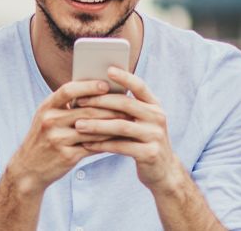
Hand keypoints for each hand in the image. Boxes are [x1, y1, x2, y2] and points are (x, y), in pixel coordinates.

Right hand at [6, 79, 117, 190]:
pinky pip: (93, 146)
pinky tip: (119, 139)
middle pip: (86, 110)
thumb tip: (96, 92)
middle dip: (110, 108)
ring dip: (113, 125)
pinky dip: (107, 142)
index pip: (68, 90)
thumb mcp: (47, 118)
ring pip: (93, 130)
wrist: (28, 168)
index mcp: (46, 107)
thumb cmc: (44, 138)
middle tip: (128, 105)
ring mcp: (58, 139)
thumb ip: (66, 105)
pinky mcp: (67, 156)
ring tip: (128, 121)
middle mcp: (50, 121)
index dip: (88, 86)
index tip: (106, 84)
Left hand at [73, 67, 180, 188]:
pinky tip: (86, 144)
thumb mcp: (141, 121)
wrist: (163, 171)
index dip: (125, 77)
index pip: (140, 86)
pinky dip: (101, 145)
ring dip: (97, 125)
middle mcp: (157, 118)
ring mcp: (155, 136)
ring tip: (77, 125)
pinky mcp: (149, 153)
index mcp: (154, 106)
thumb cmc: (143, 141)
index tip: (107, 69)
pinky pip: (120, 146)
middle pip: (126, 104)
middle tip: (79, 101)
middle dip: (100, 101)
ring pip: (121, 126)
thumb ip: (126, 108)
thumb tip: (95, 91)